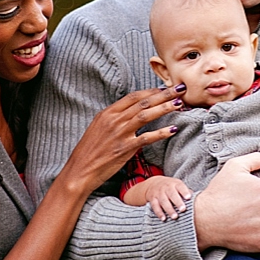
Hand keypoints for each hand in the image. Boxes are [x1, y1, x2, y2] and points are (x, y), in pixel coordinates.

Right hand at [60, 86, 182, 197]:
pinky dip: (161, 132)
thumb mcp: (98, 129)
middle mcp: (114, 120)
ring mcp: (119, 134)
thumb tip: (130, 114)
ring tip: (180, 103)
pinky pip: (147, 138)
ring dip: (165, 108)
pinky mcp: (124, 149)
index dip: (151, 91)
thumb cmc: (89, 152)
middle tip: (180, 88)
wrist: (79, 171)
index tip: (165, 88)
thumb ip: (114, 119)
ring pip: (146, 115)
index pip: (133, 97)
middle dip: (164, 94)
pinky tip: (173, 129)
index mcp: (107, 113)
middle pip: (143, 102)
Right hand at [142, 175, 193, 220]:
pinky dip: (159, 213)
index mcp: (175, 184)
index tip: (188, 198)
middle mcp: (166, 187)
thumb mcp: (178, 186)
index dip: (184, 192)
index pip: (180, 187)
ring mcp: (159, 193)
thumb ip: (186, 192)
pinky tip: (163, 219)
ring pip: (164, 201)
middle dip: (177, 202)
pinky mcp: (153, 199)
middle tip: (183, 209)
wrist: (154, 184)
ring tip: (175, 217)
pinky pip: (155, 206)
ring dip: (169, 209)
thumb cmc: (171, 187)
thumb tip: (198, 199)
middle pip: (172, 194)